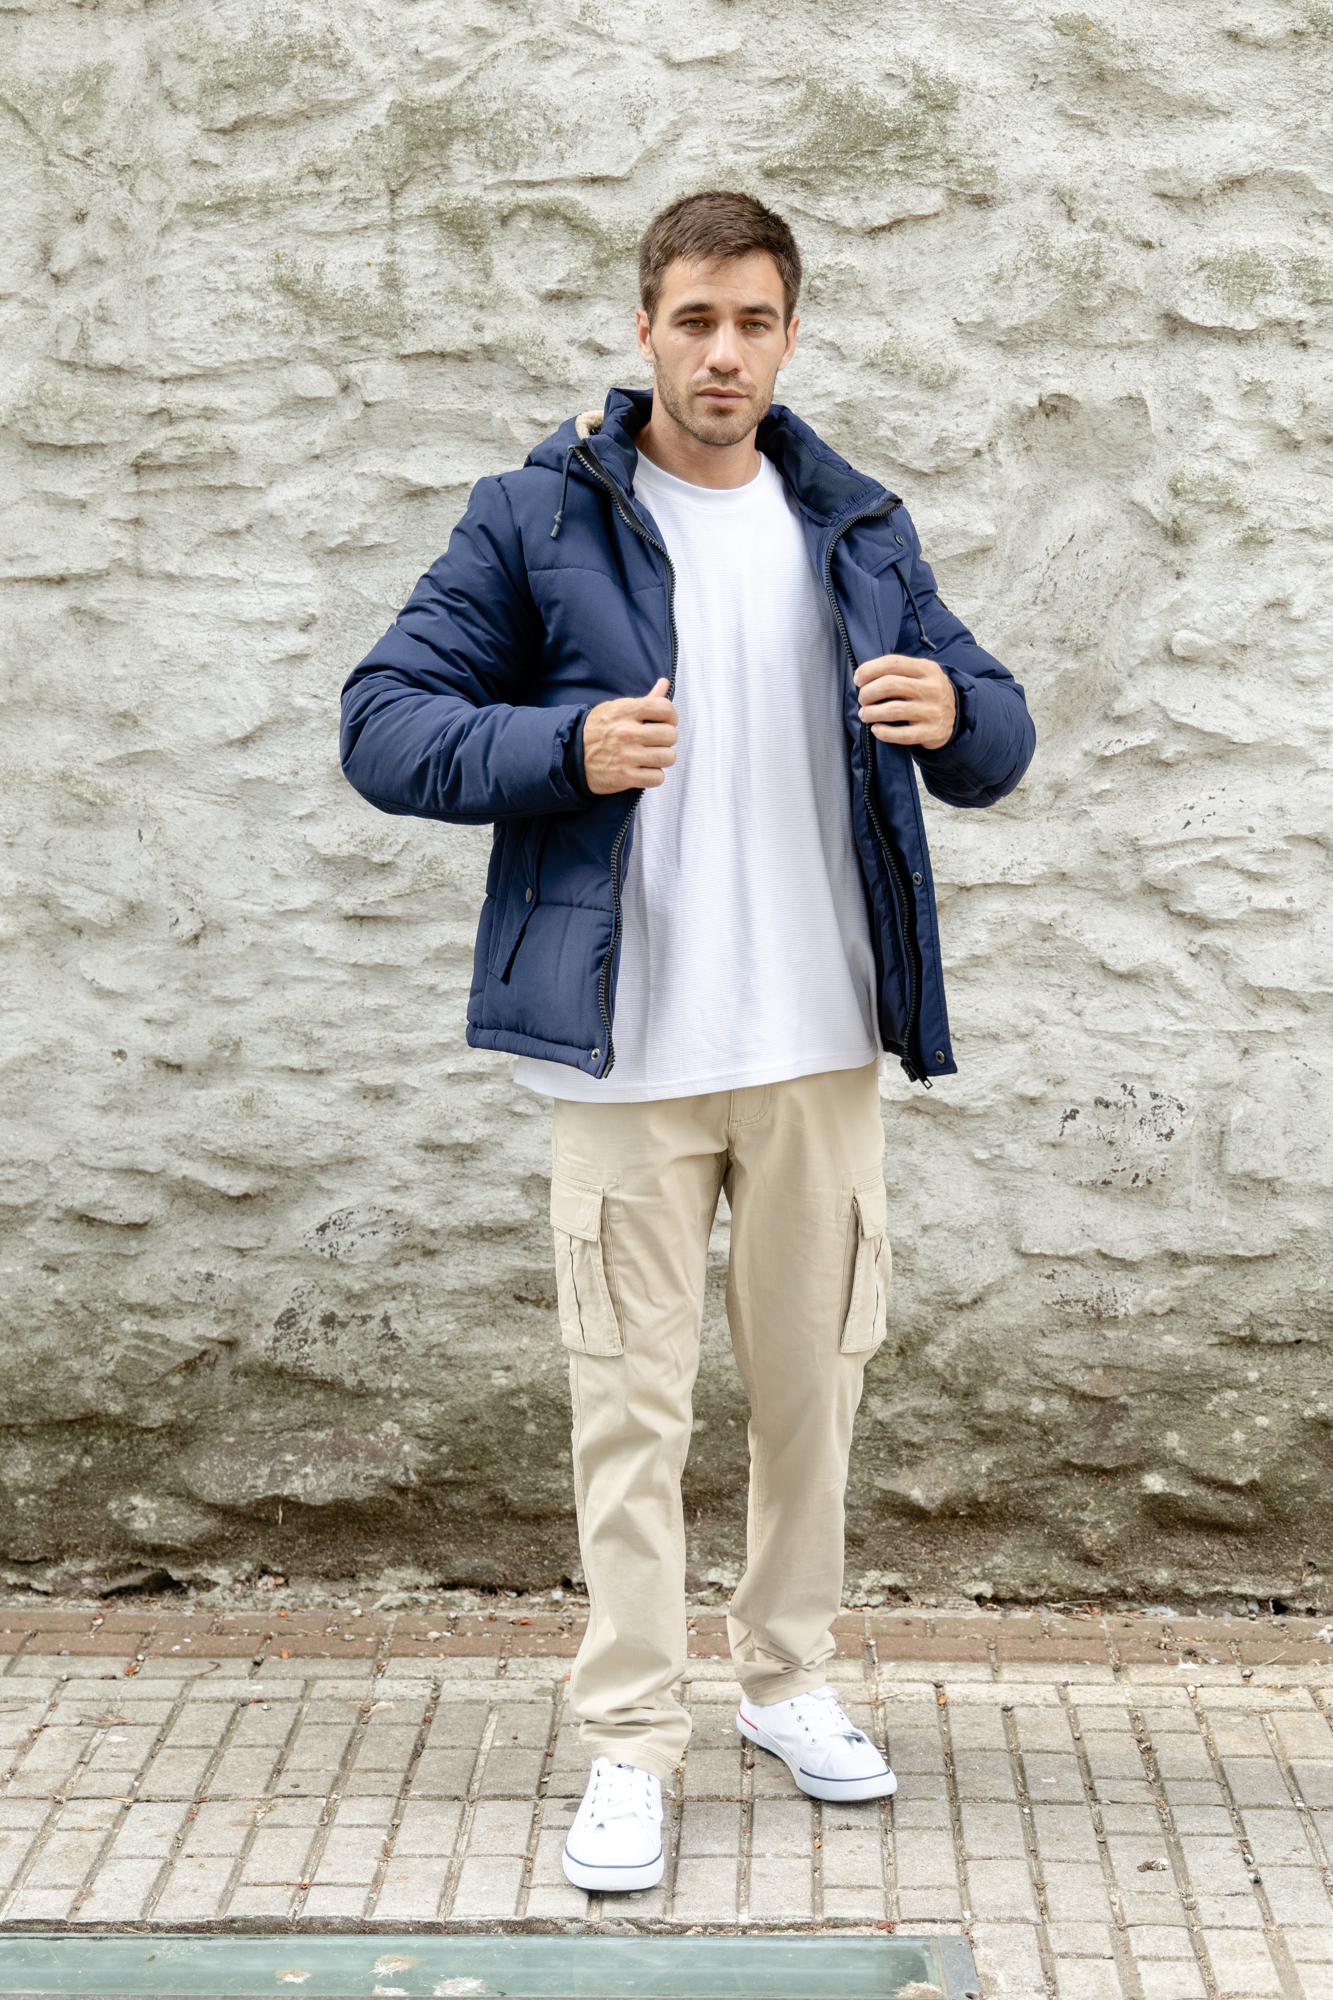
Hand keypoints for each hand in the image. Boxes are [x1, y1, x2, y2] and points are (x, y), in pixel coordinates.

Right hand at [583, 678, 678, 793]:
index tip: (666, 722)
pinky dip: (653, 776)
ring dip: (662, 759)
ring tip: (649, 756)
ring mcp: (626, 756)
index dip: (671, 716)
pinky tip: (643, 770)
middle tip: (655, 742)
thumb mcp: (615, 708)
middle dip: (666, 739)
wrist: (570, 757)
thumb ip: (644, 700)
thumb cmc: (595, 731)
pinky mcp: (625, 777)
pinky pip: (658, 778)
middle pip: (670, 735)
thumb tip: (665, 684)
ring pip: (668, 757)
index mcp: (624, 711)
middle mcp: (626, 732)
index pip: (665, 708)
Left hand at [854, 653, 955, 750]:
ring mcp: (933, 711)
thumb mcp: (921, 674)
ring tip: (865, 714)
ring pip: (893, 710)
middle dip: (867, 692)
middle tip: (862, 699)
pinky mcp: (931, 732)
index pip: (892, 663)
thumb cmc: (927, 693)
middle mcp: (932, 688)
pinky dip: (884, 733)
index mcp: (927, 669)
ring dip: (871, 713)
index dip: (869, 670)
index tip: (858, 680)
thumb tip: (863, 676)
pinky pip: (902, 735)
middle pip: (889, 685)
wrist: (955, 717)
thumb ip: (898, 671)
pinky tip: (876, 730)